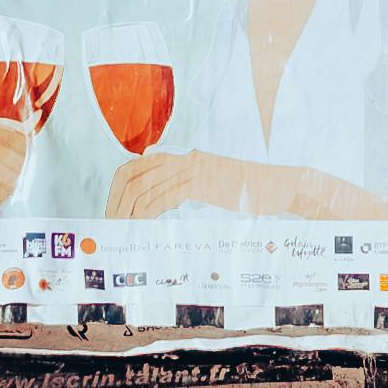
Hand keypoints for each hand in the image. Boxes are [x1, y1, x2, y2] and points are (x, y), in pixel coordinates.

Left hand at [106, 145, 251, 220]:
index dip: (120, 188)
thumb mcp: (213, 180)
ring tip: (123, 230)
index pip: (138, 165)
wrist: (274, 185)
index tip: (114, 210)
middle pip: (135, 174)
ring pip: (146, 187)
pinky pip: (164, 197)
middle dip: (119, 202)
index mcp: (184, 157)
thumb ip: (188, 179)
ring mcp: (191, 169)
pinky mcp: (200, 183)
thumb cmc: (245, 188)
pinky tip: (144, 228)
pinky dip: (149, 214)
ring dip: (130, 212)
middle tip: (112, 224)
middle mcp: (184, 158)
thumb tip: (162, 178)